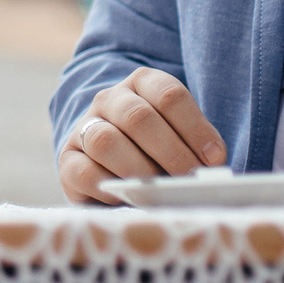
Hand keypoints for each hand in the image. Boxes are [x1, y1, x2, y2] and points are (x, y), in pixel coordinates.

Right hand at [58, 67, 226, 203]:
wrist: (112, 162)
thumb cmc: (158, 152)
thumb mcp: (178, 138)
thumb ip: (193, 148)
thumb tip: (210, 171)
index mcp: (142, 84)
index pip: (168, 95)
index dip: (195, 127)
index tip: (215, 158)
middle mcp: (110, 99)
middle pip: (138, 116)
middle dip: (170, 150)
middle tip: (190, 178)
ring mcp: (85, 127)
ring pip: (105, 140)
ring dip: (138, 168)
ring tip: (160, 190)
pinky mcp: (68, 160)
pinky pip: (83, 171)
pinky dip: (108, 186)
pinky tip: (127, 198)